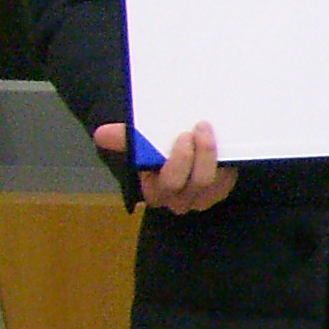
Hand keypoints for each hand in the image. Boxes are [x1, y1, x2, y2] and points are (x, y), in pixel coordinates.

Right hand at [95, 120, 236, 213]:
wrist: (184, 157)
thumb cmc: (158, 153)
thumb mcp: (142, 145)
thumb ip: (126, 140)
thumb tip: (101, 134)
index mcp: (154, 191)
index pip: (167, 183)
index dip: (179, 160)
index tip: (183, 135)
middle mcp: (177, 200)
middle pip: (193, 183)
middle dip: (200, 154)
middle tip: (199, 128)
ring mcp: (200, 199)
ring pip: (212, 182)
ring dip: (212, 154)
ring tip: (208, 130)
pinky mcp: (219, 193)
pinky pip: (227, 180)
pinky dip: (226, 161)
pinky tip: (222, 143)